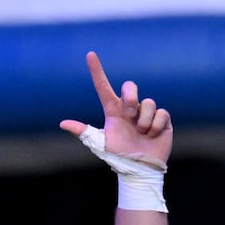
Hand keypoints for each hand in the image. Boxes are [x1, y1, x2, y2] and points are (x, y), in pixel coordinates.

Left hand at [60, 52, 171, 166]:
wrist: (140, 169)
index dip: (96, 71)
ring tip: (142, 134)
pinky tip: (152, 136)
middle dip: (131, 97)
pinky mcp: (162, 119)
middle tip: (129, 114)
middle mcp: (130, 108)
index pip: (103, 87)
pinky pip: (161, 113)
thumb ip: (83, 132)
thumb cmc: (119, 157)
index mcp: (113, 111)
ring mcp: (146, 113)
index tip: (89, 55)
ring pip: (148, 103)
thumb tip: (62, 123)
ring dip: (144, 121)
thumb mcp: (99, 143)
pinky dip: (156, 126)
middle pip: (130, 86)